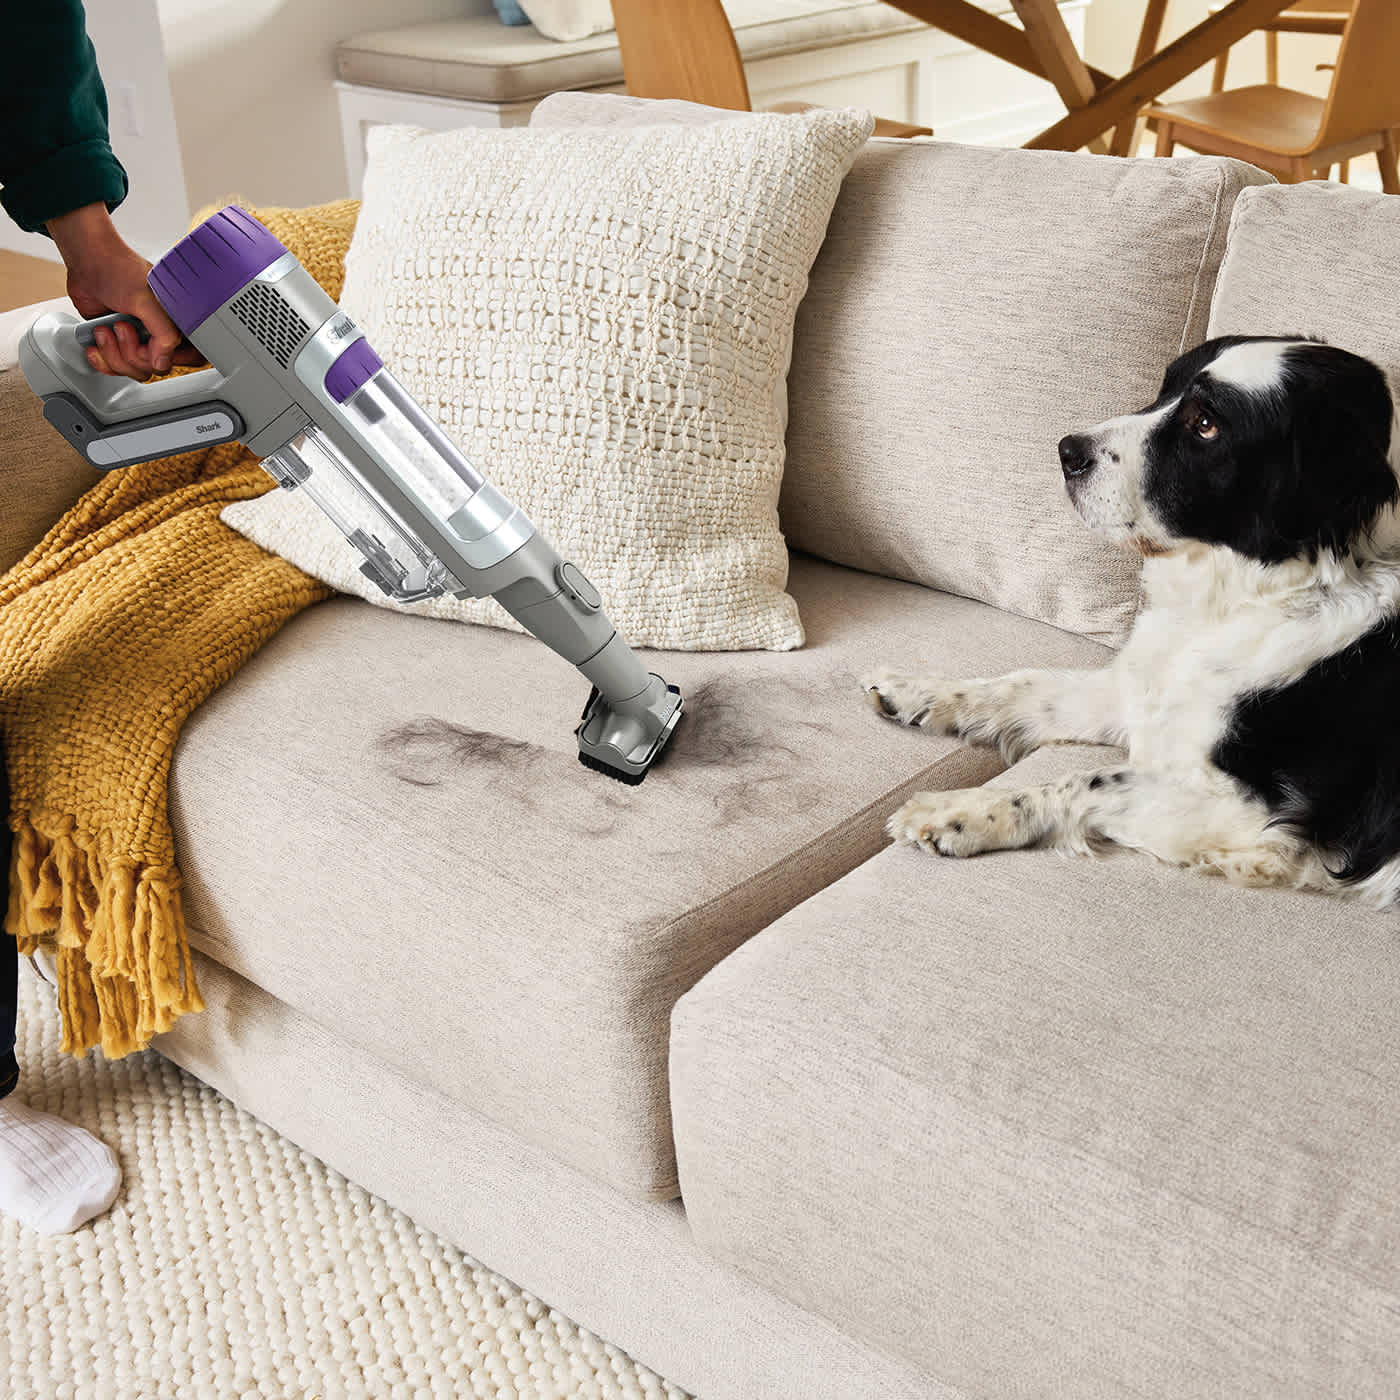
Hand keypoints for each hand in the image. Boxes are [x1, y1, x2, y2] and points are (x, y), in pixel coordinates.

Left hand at [45, 202, 204, 380]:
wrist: (87, 261)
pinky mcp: (116, 343)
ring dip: (113, 353)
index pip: (186, 357)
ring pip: (133, 370)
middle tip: (122, 326)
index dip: (166, 358)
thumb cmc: (119, 270)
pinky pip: (114, 368)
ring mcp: (137, 340)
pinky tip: (96, 342)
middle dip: (131, 352)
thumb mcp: (148, 302)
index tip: (149, 345)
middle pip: (154, 368)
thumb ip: (164, 334)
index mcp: (176, 322)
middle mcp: (159, 333)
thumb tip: (162, 363)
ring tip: (106, 329)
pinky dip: (101, 359)